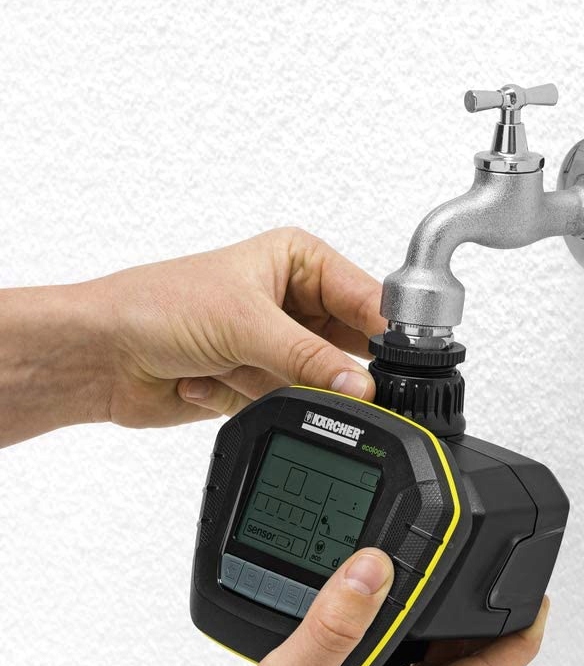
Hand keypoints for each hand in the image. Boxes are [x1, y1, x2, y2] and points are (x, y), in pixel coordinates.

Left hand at [92, 227, 384, 427]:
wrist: (101, 354)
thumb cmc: (157, 306)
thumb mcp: (245, 323)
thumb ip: (309, 358)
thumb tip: (361, 385)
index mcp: (299, 261)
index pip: (364, 296)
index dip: (384, 330)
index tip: (400, 364)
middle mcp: (293, 300)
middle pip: (347, 347)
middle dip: (321, 368)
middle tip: (308, 376)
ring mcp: (276, 345)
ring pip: (316, 383)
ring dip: (270, 383)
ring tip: (225, 365)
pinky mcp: (259, 383)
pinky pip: (285, 405)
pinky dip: (246, 397)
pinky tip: (206, 378)